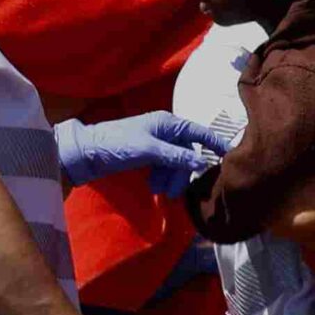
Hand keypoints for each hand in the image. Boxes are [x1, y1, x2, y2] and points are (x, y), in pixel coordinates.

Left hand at [55, 112, 228, 193]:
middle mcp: (165, 131)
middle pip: (187, 153)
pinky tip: (154, 187)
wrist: (84, 153)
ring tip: (159, 190)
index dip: (214, 143)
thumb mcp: (148, 150)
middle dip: (183, 172)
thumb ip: (175, 157)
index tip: (229, 155)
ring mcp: (155, 144)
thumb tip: (202, 163)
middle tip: (175, 192)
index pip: (198, 132)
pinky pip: (164, 167)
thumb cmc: (116, 144)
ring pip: (175, 163)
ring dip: (171, 178)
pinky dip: (162, 178)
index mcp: (167, 123)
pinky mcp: (146, 156)